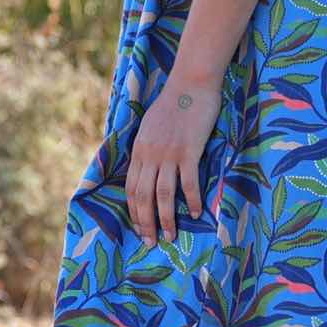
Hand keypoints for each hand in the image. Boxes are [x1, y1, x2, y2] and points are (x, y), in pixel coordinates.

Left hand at [124, 72, 223, 246]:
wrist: (191, 83)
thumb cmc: (174, 103)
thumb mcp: (151, 126)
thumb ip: (147, 148)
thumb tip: (148, 168)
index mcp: (139, 149)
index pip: (131, 188)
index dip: (134, 212)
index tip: (139, 229)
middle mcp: (150, 155)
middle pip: (143, 197)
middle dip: (146, 223)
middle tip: (151, 242)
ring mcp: (169, 154)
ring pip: (163, 195)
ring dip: (166, 219)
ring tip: (170, 236)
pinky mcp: (189, 151)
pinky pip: (188, 183)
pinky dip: (191, 201)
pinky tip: (196, 213)